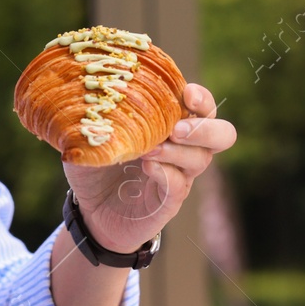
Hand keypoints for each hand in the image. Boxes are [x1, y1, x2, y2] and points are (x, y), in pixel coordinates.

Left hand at [63, 83, 235, 255]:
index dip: (201, 98)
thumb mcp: (93, 136)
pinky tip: (147, 166)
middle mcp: (184, 149)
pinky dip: (166, 173)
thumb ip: (96, 116)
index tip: (186, 93)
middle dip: (204, 128)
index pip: (203, 106)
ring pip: (200, 159)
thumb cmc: (97, 165)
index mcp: (171, 124)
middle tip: (176, 129)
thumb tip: (82, 93)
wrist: (91, 212)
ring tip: (149, 149)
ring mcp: (180, 175)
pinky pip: (179, 185)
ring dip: (177, 151)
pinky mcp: (169, 201)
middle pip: (222, 134)